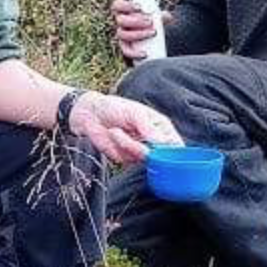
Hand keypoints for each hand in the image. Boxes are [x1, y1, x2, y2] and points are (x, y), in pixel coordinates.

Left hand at [64, 91, 181, 165]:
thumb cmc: (115, 108)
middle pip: (160, 155)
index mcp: (162, 128)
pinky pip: (127, 158)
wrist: (91, 115)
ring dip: (128, 145)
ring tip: (116, 130)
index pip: (175, 145)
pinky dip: (119, 147)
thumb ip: (149, 128)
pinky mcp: (126, 158)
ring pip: (142, 157)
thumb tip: (162, 142)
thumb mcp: (135, 113)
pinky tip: (113, 134)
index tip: (161, 147)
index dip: (173, 151)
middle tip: (134, 137)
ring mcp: (140, 151)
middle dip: (145, 147)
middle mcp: (154, 142)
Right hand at [111, 0, 160, 59]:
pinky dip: (134, 53)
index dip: (126, 5)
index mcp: (124, 11)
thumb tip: (167, 17)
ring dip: (138, 34)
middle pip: (121, 20)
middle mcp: (121, 23)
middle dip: (136, 21)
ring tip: (153, 33)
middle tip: (150, 21)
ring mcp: (122, 35)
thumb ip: (161, 15)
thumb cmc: (152, 22)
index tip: (139, 7)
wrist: (153, 37)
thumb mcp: (156, 16)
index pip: (117, 5)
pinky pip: (126, 51)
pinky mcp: (125, 47)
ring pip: (122, 34)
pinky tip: (144, 53)